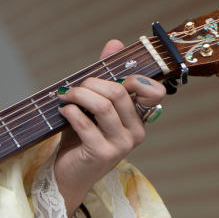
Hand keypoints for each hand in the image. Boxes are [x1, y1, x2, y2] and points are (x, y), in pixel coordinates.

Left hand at [53, 39, 165, 211]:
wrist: (67, 175)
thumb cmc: (80, 138)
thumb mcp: (93, 105)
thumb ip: (105, 76)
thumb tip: (114, 43)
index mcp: (139, 119)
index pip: (155, 92)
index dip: (135, 78)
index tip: (109, 78)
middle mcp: (136, 132)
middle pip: (119, 93)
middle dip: (91, 83)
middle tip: (73, 88)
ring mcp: (121, 145)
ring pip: (104, 106)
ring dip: (79, 95)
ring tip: (64, 96)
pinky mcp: (102, 154)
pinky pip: (86, 124)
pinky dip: (71, 112)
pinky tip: (63, 110)